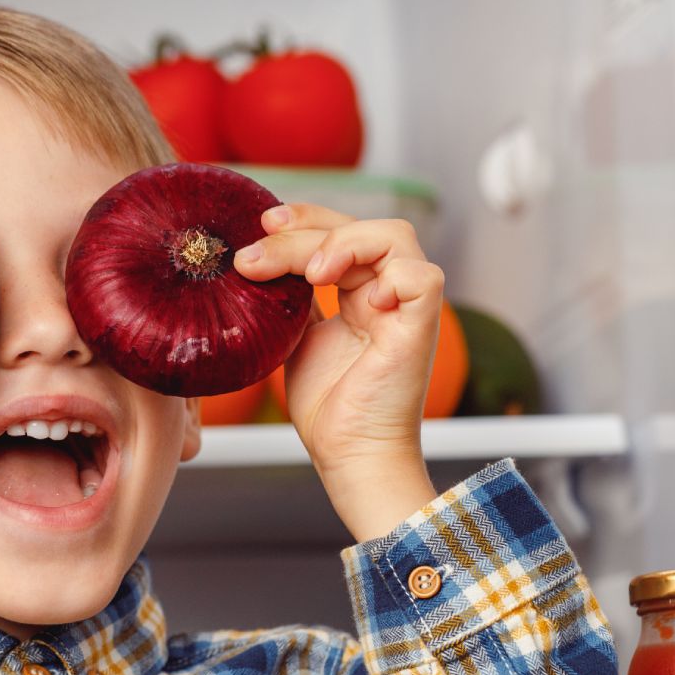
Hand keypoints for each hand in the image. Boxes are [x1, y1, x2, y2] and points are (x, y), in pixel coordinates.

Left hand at [234, 205, 439, 540]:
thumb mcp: (293, 339)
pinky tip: (358, 297)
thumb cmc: (326, 407)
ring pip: (393, 237)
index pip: (339, 232)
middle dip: (306, 229)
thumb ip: (288, 300)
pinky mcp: (420, 328)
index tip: (262, 224)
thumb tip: (252, 263)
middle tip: (259, 246)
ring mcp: (407, 308)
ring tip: (310, 272)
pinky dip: (392, 275)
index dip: (304, 219)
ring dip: (344, 242)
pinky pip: (421, 278)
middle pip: (359, 227)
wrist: (347, 455)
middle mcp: (388, 292)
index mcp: (360, 292)